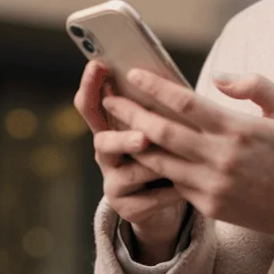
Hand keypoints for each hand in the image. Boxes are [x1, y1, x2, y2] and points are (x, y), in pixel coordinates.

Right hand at [73, 61, 187, 264]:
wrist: (165, 202)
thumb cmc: (167, 151)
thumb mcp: (159, 128)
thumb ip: (156, 107)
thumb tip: (165, 75)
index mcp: (110, 128)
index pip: (91, 104)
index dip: (90, 86)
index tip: (98, 65)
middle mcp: (106, 155)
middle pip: (102, 142)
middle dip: (121, 138)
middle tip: (143, 137)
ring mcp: (114, 183)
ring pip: (128, 173)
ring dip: (151, 167)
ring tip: (173, 164)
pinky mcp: (127, 209)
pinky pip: (147, 200)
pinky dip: (167, 193)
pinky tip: (184, 189)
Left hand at [103, 69, 273, 252]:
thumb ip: (255, 86)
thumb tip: (218, 77)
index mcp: (238, 130)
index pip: (185, 104)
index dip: (156, 87)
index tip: (134, 74)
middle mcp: (219, 159)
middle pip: (162, 132)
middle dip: (131, 114)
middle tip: (109, 99)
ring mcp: (211, 186)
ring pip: (160, 161)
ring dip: (135, 143)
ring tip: (115, 126)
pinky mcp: (210, 206)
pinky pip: (175, 183)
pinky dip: (156, 168)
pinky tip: (141, 155)